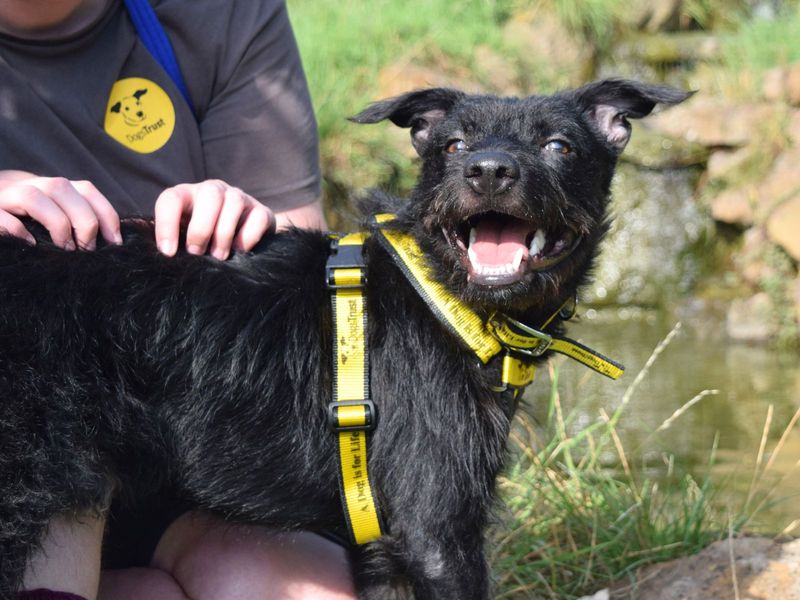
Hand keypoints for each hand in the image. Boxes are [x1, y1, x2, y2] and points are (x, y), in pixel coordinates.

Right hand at [0, 171, 121, 248]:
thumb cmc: (32, 220)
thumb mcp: (60, 216)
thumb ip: (81, 222)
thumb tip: (112, 243)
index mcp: (55, 188)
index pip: (86, 190)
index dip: (106, 214)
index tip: (115, 243)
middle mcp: (33, 186)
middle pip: (62, 188)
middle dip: (83, 220)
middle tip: (87, 249)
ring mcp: (7, 195)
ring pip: (32, 195)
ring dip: (55, 222)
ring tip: (65, 249)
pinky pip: (0, 215)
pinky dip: (17, 229)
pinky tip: (31, 245)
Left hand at [154, 180, 273, 259]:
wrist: (239, 243)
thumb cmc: (201, 243)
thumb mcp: (179, 239)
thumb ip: (163, 239)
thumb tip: (136, 244)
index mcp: (187, 195)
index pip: (171, 199)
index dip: (166, 225)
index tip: (168, 253)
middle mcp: (213, 191)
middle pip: (209, 195)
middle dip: (201, 228)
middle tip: (197, 253)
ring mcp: (240, 198)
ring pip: (234, 202)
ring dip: (224, 233)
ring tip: (219, 256)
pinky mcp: (261, 211)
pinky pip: (258, 216)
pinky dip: (248, 235)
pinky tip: (241, 250)